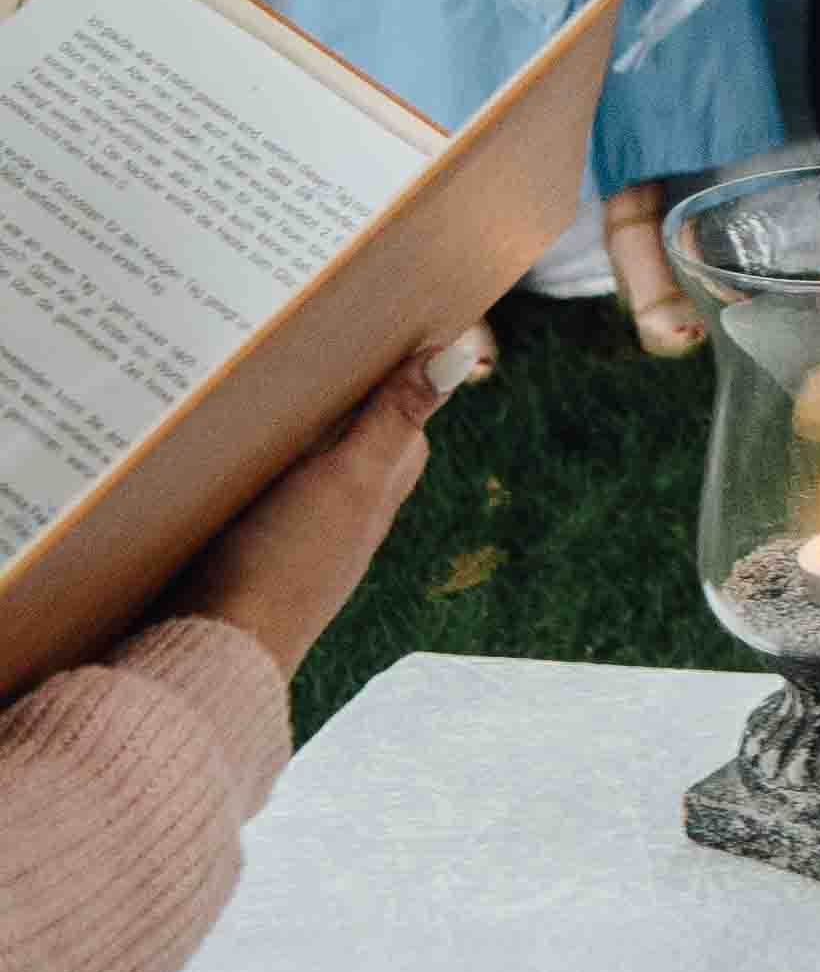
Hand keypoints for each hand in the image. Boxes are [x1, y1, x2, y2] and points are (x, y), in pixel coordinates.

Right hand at [166, 361, 441, 681]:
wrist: (210, 652)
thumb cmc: (287, 564)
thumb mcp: (346, 480)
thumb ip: (395, 420)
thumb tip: (459, 354)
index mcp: (376, 488)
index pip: (402, 416)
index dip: (394, 370)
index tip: (373, 319)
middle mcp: (341, 509)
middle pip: (350, 433)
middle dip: (333, 389)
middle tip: (301, 331)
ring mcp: (292, 529)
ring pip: (296, 457)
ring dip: (276, 420)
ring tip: (248, 367)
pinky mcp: (241, 544)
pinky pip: (249, 486)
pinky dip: (237, 457)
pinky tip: (208, 438)